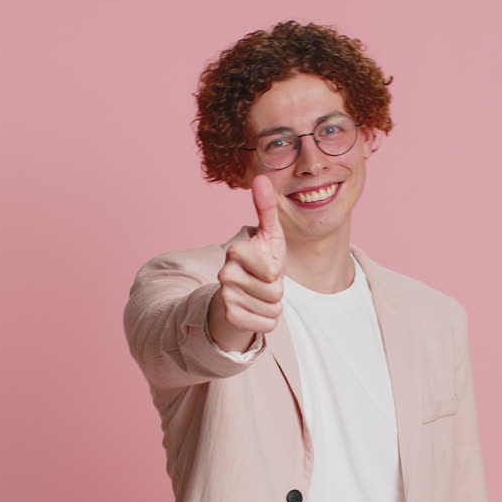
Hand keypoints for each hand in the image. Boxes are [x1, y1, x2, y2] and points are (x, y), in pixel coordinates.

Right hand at [208, 175, 287, 350]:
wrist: (239, 294)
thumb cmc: (258, 262)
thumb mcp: (267, 235)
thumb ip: (266, 208)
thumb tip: (261, 177)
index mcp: (236, 251)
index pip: (273, 271)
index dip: (276, 271)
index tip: (265, 266)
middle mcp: (225, 274)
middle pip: (274, 292)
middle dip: (276, 290)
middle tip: (263, 283)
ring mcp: (225, 297)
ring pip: (272, 309)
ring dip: (272, 305)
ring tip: (259, 295)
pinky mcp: (229, 318)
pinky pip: (267, 325)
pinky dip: (267, 321)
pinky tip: (255, 310)